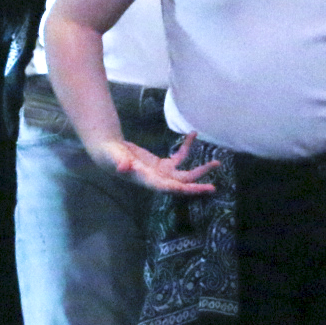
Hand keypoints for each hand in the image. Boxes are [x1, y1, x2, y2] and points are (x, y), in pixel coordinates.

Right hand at [90, 134, 219, 195]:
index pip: (169, 188)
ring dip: (200, 169)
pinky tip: (192, 134)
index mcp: (148, 181)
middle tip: (213, 188)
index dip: (185, 189)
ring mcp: (161, 172)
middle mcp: (158, 179)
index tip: (200, 189)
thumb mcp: (113, 157)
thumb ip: (120, 162)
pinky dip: (187, 147)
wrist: (108, 151)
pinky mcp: (162, 164)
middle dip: (197, 185)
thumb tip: (124, 167)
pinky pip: (179, 157)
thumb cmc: (109, 155)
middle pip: (182, 184)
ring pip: (185, 174)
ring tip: (216, 163)